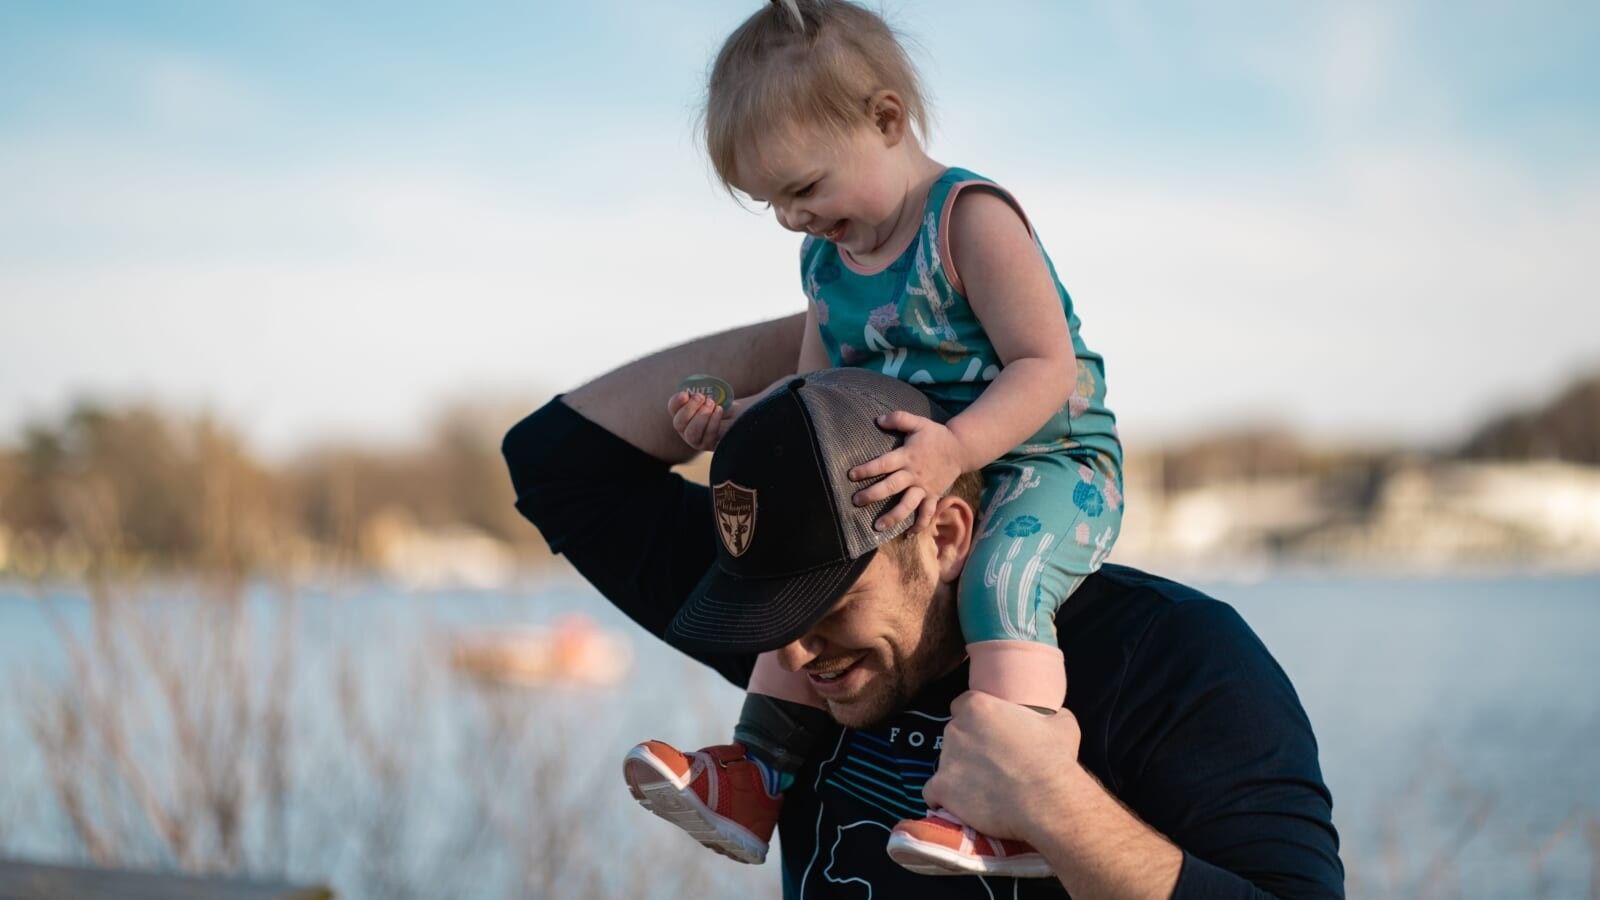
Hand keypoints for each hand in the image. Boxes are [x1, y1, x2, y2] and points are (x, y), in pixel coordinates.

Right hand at [667, 391, 732, 451]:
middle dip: (689, 408)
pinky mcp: (709, 446)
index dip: (676, 402)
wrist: (742, 414)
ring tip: (712, 404)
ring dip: (701, 416)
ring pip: (691, 433)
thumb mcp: (714, 395)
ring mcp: (697, 440)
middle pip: (678, 423)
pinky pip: (707, 437)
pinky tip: (719, 411)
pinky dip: (713, 422)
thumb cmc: (726, 403)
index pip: (673, 409)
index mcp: (684, 413)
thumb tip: (693, 393)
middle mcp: (686, 429)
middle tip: (702, 397)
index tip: (685, 394)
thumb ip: (702, 393)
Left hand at [848, 411, 965, 532]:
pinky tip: (908, 534)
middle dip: (873, 494)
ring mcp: (924, 487)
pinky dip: (919, 524)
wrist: (961, 449)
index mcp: (907, 456)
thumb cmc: (936, 435)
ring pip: (907, 505)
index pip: (884, 464)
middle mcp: (914, 474)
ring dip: (893, 516)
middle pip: (891, 487)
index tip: (851, 475)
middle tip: (856, 501)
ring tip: (877, 526)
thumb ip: (899, 419)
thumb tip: (878, 419)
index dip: (867, 469)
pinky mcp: (933, 496)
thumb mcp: (918, 422)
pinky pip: (927, 513)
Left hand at [921, 691, 1083, 842]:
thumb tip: (1051, 718)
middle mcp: (956, 728)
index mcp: (979, 707)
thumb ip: (1047, 716)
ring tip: (980, 789)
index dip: (973, 720)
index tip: (986, 734)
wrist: (1047, 801)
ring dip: (958, 774)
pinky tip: (959, 805)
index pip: (963, 706)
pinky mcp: (942, 788)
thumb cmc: (1054, 759)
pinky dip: (943, 798)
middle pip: (954, 734)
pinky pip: (932, 792)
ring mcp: (945, 758)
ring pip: (944, 763)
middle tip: (988, 764)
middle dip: (967, 747)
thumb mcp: (1061, 724)